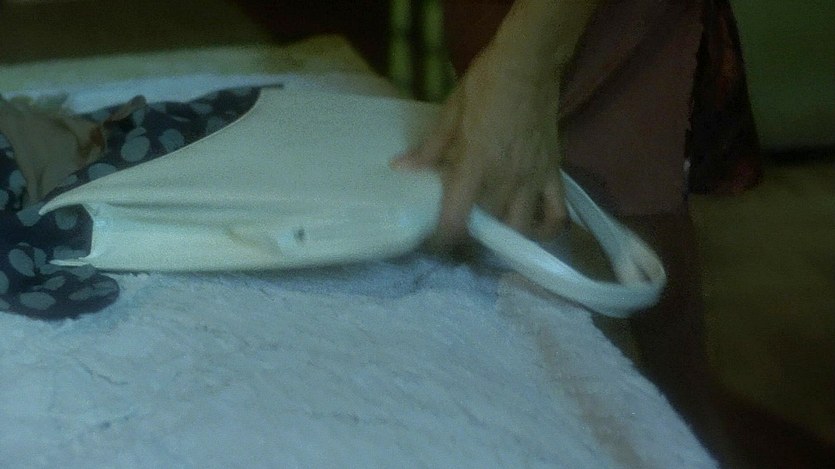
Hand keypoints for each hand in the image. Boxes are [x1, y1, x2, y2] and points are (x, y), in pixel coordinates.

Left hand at [392, 44, 566, 245]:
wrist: (530, 63)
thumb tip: (400, 168)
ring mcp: (534, 178)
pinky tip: (532, 231)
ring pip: (522, 227)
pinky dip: (547, 229)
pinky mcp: (554, 172)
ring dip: (505, 236)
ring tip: (490, 233)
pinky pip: (557, 213)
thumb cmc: (487, 83)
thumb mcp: (451, 112)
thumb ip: (429, 147)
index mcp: (477, 164)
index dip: (443, 238)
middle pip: (489, 227)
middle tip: (459, 232)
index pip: (457, 217)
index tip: (433, 241)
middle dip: (472, 236)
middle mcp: (507, 178)